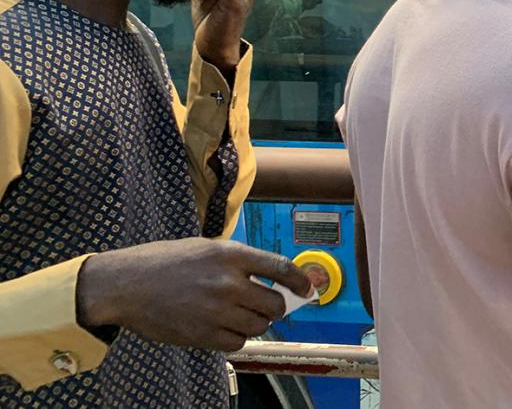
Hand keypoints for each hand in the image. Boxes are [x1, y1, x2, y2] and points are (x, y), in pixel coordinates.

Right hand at [77, 238, 312, 352]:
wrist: (125, 284)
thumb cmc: (164, 262)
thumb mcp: (206, 248)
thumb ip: (239, 262)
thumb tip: (272, 279)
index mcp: (231, 254)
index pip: (281, 268)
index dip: (300, 281)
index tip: (307, 289)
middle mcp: (228, 282)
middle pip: (274, 303)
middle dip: (276, 307)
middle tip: (267, 306)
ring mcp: (216, 310)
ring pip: (258, 325)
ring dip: (256, 323)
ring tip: (240, 316)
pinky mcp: (202, 334)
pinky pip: (237, 342)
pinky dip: (237, 337)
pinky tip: (224, 328)